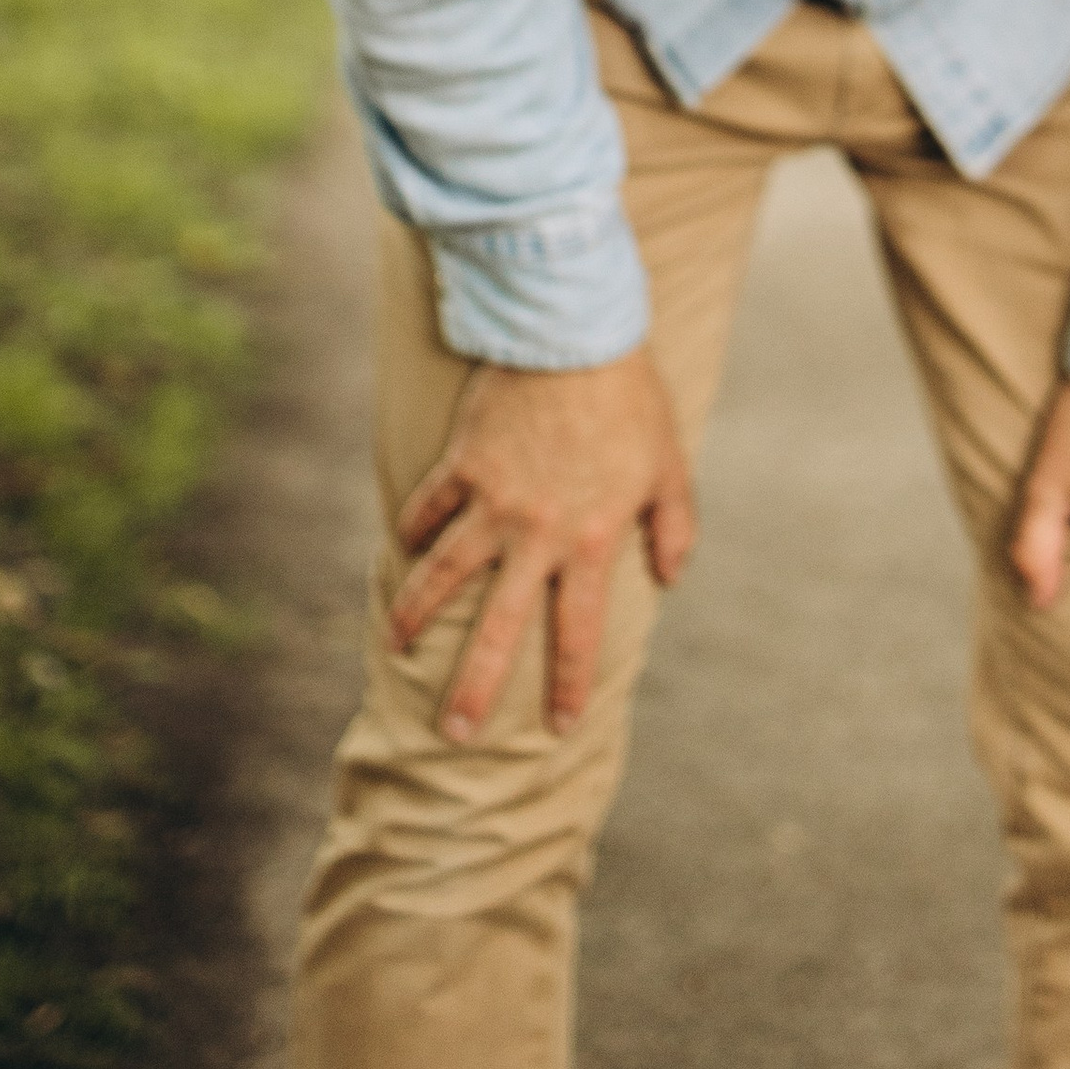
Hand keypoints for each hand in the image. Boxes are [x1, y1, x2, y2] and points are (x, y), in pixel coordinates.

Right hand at [391, 348, 694, 741]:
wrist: (577, 334)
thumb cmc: (630, 400)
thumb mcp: (669, 466)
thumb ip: (675, 526)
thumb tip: (670, 578)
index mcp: (589, 542)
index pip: (578, 632)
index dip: (568, 683)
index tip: (558, 725)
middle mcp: (536, 535)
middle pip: (499, 627)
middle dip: (475, 687)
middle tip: (456, 734)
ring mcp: (493, 501)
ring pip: (443, 575)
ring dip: (415, 614)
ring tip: (394, 645)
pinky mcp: (463, 464)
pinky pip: (429, 506)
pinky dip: (414, 528)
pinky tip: (404, 548)